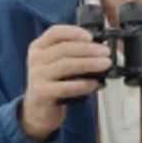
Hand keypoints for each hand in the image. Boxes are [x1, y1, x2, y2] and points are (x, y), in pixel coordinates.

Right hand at [20, 25, 112, 140]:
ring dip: (89, 64)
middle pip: (64, 49)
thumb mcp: (56, 64)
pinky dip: (83, 84)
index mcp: (38, 47)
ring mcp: (37, 76)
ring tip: (105, 65)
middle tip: (106, 53)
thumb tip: (98, 49)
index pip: (55, 32)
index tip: (91, 37)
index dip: (74, 32)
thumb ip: (71, 53)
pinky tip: (94, 84)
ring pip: (67, 65)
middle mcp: (36, 59)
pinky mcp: (42, 92)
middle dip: (89, 50)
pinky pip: (66, 86)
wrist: (38, 110)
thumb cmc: (52, 84)